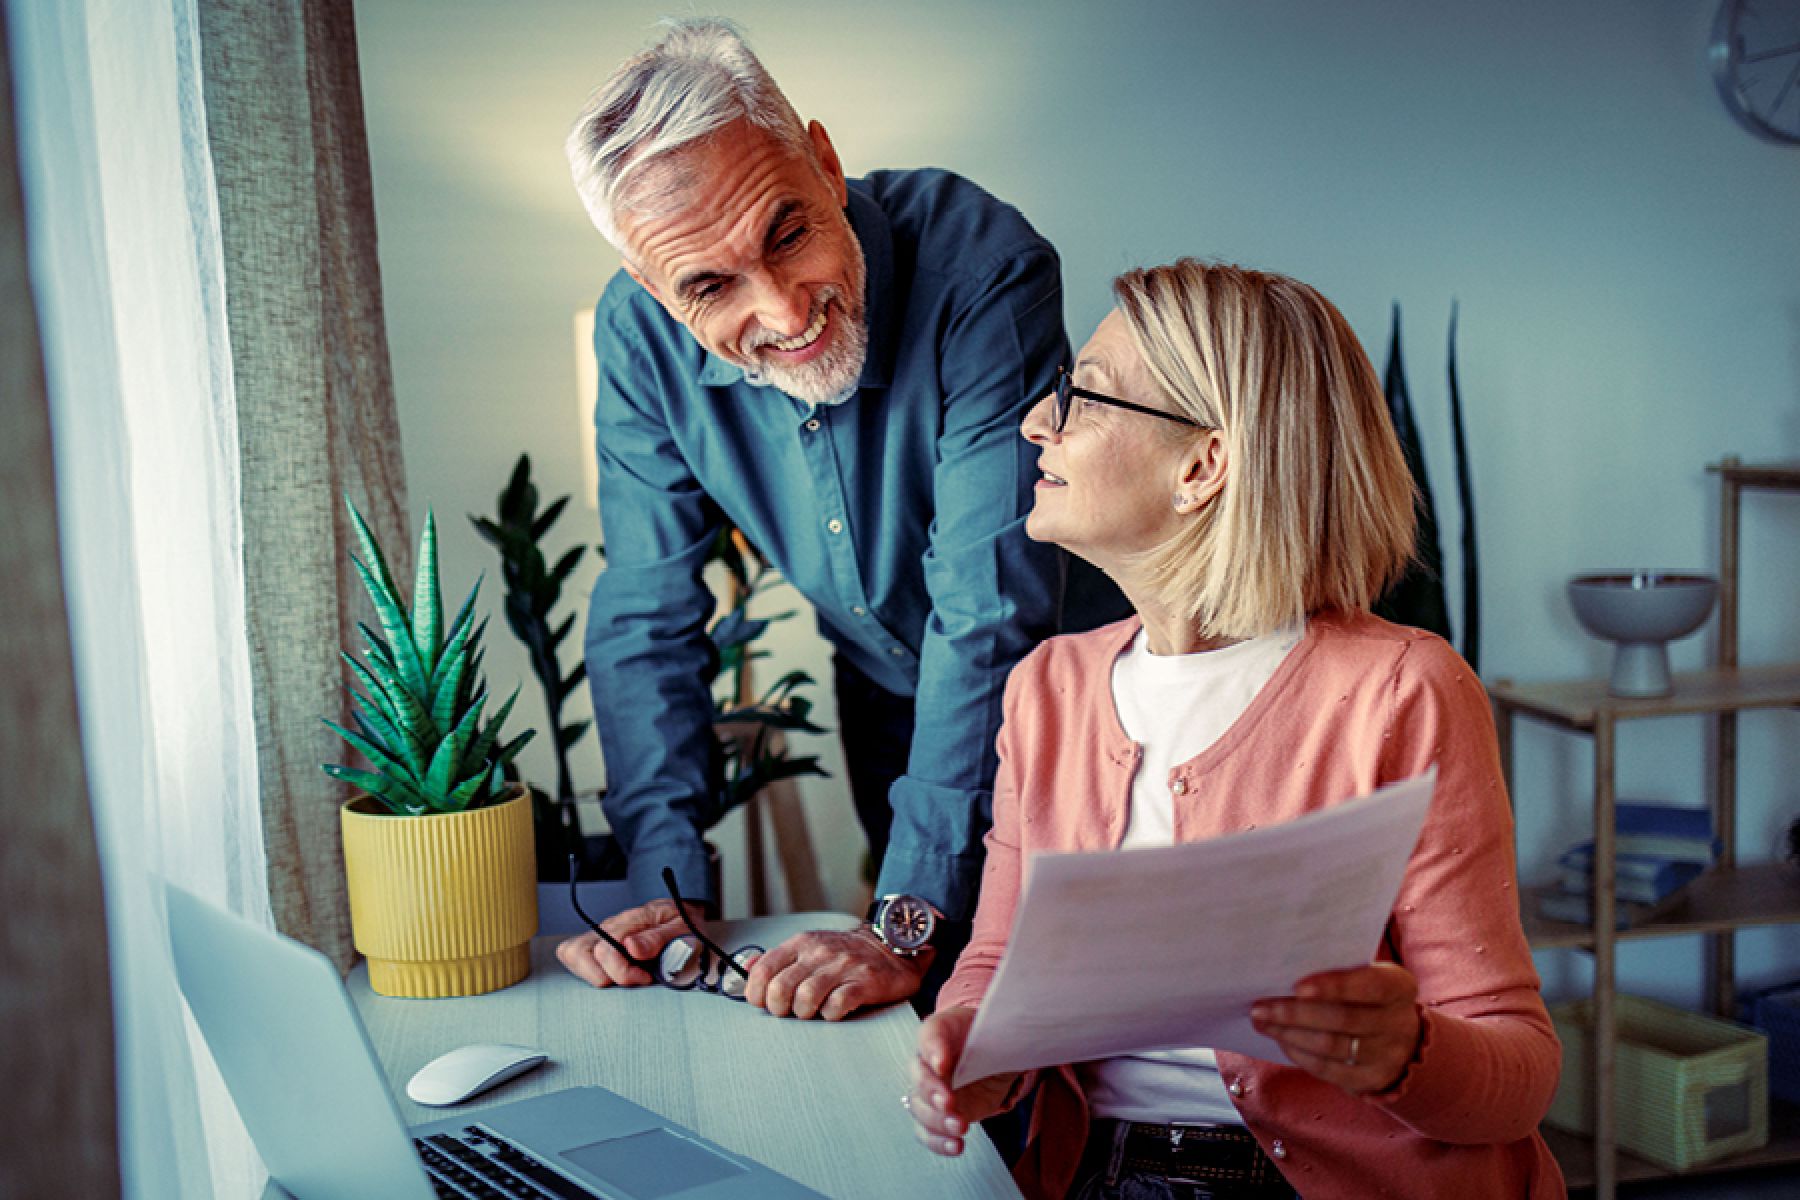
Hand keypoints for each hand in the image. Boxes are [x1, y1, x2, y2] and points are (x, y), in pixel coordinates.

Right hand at [554, 897, 706, 987]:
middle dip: (605, 976)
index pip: (606, 950)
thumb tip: (631, 947)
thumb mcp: (682, 928)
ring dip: (592, 974)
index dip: (623, 973)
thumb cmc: (686, 923)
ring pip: (573, 953)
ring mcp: (602, 934)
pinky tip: (612, 974)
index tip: (646, 977)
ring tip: (621, 977)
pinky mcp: (599, 944)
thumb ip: (657, 938)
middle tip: (634, 978)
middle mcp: (611, 926)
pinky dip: (587, 970)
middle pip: (579, 952)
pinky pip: (576, 956)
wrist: (688, 916)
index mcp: (631, 920)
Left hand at [742, 926, 928, 1019]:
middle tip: (789, 1011)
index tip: (763, 1003)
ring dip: (804, 1013)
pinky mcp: (864, 983)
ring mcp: (843, 966)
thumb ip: (777, 958)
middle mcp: (820, 952)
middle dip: (779, 1008)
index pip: (763, 969)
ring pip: (805, 998)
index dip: (757, 993)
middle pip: (781, 988)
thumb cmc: (846, 953)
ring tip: (812, 1011)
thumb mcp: (809, 946)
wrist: (891, 947)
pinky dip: (830, 1015)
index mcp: (802, 943)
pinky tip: (834, 1011)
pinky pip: (836, 1006)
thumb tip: (747, 967)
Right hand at [907, 1006, 1020, 1156]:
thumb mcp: (992, 1024)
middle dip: (932, 1093)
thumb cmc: (987, 1034)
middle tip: (949, 1102)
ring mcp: (932, 1091)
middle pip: (919, 1078)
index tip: (943, 1065)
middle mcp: (929, 1062)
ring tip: (961, 1127)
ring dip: (937, 1121)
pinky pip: (929, 1131)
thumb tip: (1000, 1036)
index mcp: (939, 1032)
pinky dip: (939, 1142)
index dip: (933, 1051)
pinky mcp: (940, 1114)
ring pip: (920, 1108)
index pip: (929, 1036)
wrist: (995, 1052)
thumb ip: (991, 1028)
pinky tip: (956, 1145)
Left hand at [1249, 962, 1424, 1094]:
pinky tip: (1281, 1040)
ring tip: (1262, 1022)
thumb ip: (1337, 971)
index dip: (1334, 987)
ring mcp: (1388, 1055)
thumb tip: (1283, 971)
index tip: (1297, 986)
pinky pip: (1328, 1070)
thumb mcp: (1365, 975)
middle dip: (1295, 1013)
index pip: (1370, 986)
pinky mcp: (1372, 1080)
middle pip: (1343, 1019)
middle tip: (1260, 1007)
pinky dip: (1299, 1054)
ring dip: (1289, 1034)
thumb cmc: (1366, 994)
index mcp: (1399, 987)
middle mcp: (1399, 1023)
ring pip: (1331, 1046)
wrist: (1399, 1036)